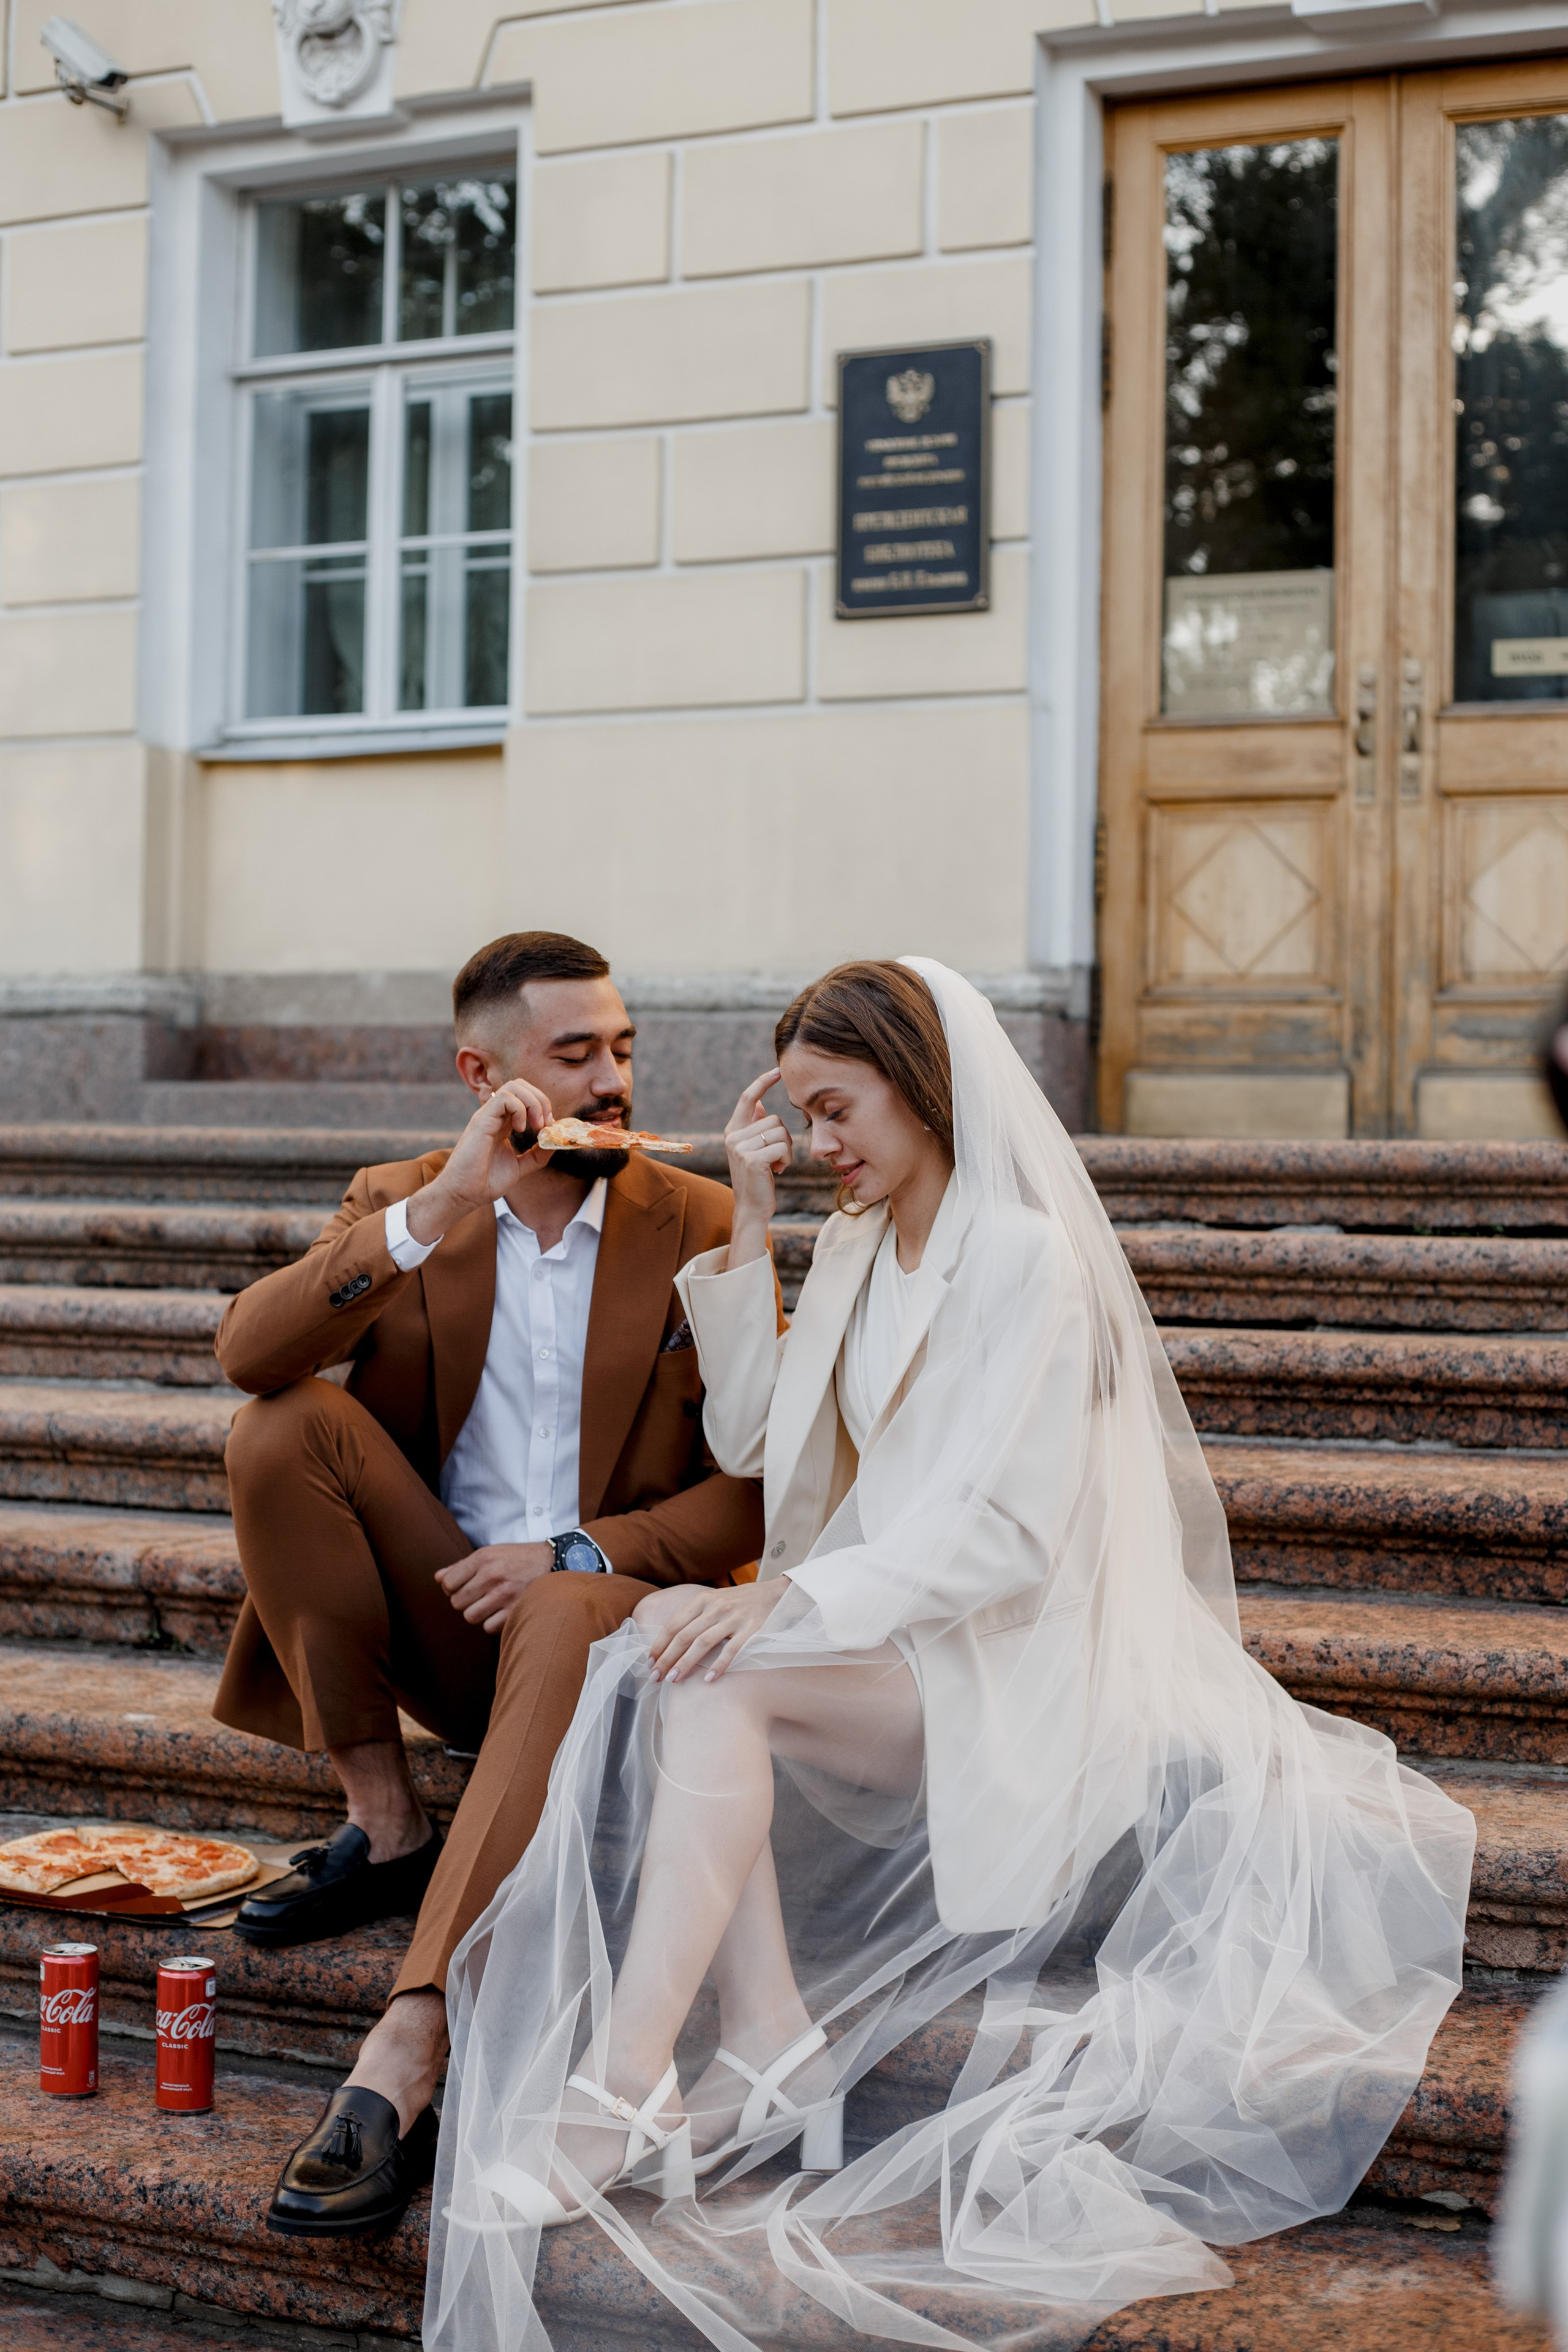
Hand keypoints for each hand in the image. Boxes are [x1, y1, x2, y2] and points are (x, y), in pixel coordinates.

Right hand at [407, 1079, 554, 1243]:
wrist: (464, 1195)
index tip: (549, 1127)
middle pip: (520, 1085)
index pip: (524, 1096)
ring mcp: (487, 1116)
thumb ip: (536, 1155)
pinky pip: (504, 1097)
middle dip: (541, 1099)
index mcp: (503, 1123)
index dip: (542, 1106)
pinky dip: (519, 1108)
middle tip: (545, 1123)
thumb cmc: (485, 1182)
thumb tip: (554, 1143)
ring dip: (532, 1102)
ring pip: (513, 1086)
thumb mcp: (519, 1166)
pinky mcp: (481, 1121)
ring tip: (536, 1125)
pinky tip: (520, 1129)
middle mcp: (495, 1116)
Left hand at [436, 1542, 553, 1633]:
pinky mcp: (515, 1611)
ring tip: (489, 1604)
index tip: (462, 1586)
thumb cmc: (518, 1559)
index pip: (448, 1583)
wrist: (554, 1562)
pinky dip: (493, 1623)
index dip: (452, 1588)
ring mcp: (504, 1595)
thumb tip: (437, 1578)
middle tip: (478, 1596)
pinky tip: (501, 1611)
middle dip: (464, 1602)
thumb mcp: (490, 1553)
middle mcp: (492, 1575)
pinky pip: (488, 1627)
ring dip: (478, 1613)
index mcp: (483, 1558)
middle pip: (457, 1603)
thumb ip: (462, 1566)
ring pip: (470, 1617)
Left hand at [633, 1578, 785, 1682]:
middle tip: (655, 1677)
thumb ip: (694, 1617)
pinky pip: (731, 1650)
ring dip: (685, 1663)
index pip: (673, 1624)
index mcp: (702, 1600)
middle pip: (684, 1636)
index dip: (659, 1644)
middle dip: (667, 1658)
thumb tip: (667, 1644)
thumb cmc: (738, 1603)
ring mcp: (733, 1618)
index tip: (649, 1662)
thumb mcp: (713, 1602)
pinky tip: (708, 1680)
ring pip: (703, 1643)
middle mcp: (715, 1607)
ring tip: (674, 1680)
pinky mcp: (751, 1629)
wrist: (774, 1594)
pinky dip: (718, 1666)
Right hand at [723, 1070, 789, 1264]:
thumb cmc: (758, 1178)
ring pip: (780, 1132)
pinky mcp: (752, 1160)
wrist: (751, 1208)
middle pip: (774, 1119)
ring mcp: (740, 1147)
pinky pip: (782, 1147)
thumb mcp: (754, 1149)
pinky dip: (786, 1160)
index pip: (747, 1098)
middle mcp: (733, 1136)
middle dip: (784, 1138)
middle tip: (776, 1158)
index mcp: (733, 1130)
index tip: (778, 1070)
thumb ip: (754, 1126)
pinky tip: (778, 1171)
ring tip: (776, 1165)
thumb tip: (761, 1103)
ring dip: (786, 1150)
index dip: (762, 1082)